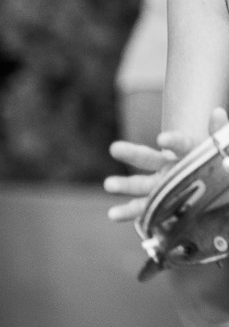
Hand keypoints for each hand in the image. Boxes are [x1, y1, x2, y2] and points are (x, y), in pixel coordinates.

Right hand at [104, 107, 228, 220]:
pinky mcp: (160, 205)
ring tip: (108, 185)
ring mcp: (162, 186)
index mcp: (186, 152)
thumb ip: (218, 134)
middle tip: (114, 149)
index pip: (180, 144)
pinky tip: (114, 214)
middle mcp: (169, 167)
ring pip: (140, 185)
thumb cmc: (221, 167)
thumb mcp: (224, 152)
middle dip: (131, 153)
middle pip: (148, 158)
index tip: (163, 140)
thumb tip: (217, 112)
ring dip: (123, 185)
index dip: (172, 142)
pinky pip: (143, 208)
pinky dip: (128, 212)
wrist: (218, 192)